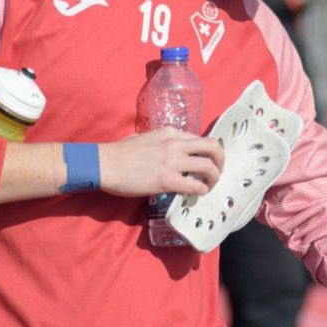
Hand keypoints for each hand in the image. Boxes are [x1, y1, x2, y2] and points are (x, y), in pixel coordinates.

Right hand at [99, 128, 223, 196]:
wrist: (105, 164)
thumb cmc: (120, 152)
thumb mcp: (144, 137)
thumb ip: (159, 141)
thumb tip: (165, 150)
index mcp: (170, 132)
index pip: (199, 138)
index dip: (208, 151)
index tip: (208, 160)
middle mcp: (175, 143)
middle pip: (212, 146)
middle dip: (220, 160)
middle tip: (218, 171)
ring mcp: (173, 161)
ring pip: (208, 166)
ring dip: (214, 177)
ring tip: (210, 185)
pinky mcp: (168, 180)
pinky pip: (195, 185)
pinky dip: (202, 190)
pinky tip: (198, 193)